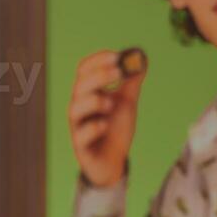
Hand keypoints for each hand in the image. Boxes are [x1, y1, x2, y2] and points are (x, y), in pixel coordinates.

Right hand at [68, 50, 146, 187]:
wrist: (113, 160)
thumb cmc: (115, 128)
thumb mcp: (127, 102)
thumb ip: (132, 81)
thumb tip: (141, 56)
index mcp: (88, 92)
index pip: (84, 69)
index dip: (98, 60)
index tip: (116, 55)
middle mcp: (79, 107)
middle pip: (79, 86)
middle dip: (99, 76)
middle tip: (119, 73)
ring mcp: (78, 127)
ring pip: (75, 109)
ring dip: (94, 101)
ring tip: (111, 105)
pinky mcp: (81, 147)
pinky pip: (81, 135)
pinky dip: (93, 128)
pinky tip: (105, 126)